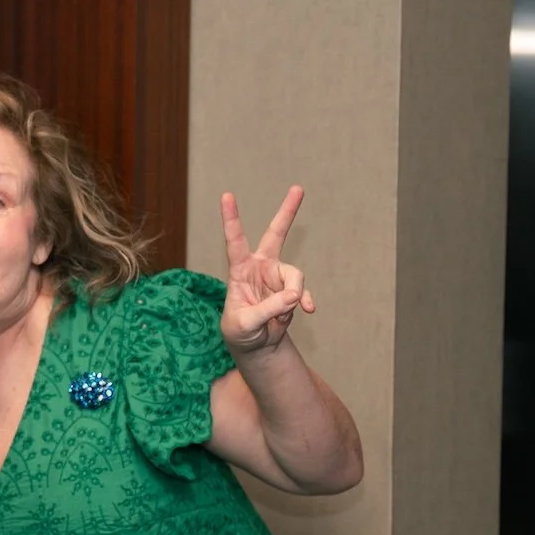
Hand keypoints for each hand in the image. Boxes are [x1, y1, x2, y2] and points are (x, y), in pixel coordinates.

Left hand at [219, 186, 314, 355]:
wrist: (256, 346)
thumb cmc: (240, 331)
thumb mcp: (246, 323)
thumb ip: (268, 309)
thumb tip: (293, 296)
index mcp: (239, 270)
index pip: (235, 241)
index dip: (231, 219)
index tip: (227, 195)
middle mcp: (260, 268)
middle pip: (276, 234)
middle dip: (287, 212)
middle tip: (298, 188)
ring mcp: (278, 277)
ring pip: (295, 275)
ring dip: (293, 295)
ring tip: (283, 315)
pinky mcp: (291, 290)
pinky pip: (303, 291)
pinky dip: (305, 301)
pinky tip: (307, 311)